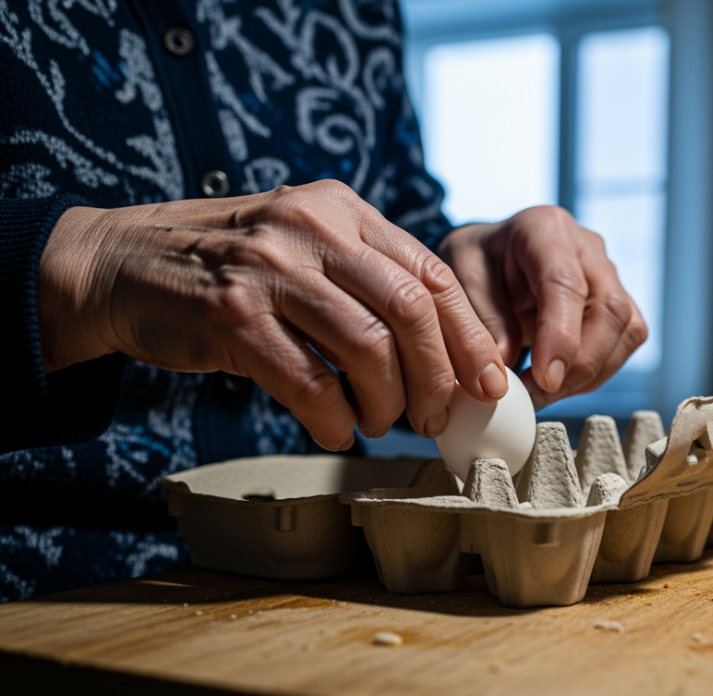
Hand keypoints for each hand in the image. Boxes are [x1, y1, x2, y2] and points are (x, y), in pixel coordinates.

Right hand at [37, 180, 507, 449]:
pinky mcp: (231, 314)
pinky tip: (337, 430)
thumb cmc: (231, 266)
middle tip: (436, 416)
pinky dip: (333, 416)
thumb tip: (444, 353)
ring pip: (365, 346)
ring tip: (380, 424)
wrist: (123, 263)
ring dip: (386, 401)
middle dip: (437, 376)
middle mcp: (311, 228)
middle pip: (409, 310)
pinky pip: (306, 380)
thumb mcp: (305, 242)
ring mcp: (269, 268)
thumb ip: (367, 278)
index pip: (430, 274)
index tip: (487, 383)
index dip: (468, 336)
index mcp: (342, 210)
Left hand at [436, 206, 647, 407]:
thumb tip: (506, 367)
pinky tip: (561, 381)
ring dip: (590, 373)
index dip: (561, 337)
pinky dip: (596, 371)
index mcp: (544, 229)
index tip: (544, 379)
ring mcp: (608, 274)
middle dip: (579, 365)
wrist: (492, 255)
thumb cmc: (476, 263)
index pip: (566, 284)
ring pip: (626, 330)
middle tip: (537, 394)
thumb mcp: (458, 279)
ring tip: (544, 391)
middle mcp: (587, 247)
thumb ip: (481, 319)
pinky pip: (625, 342)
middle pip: (609, 310)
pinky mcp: (617, 301)